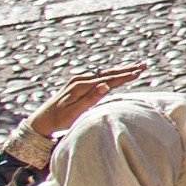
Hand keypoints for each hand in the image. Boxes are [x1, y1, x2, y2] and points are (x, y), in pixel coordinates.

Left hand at [14, 65, 144, 163]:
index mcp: (81, 86)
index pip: (108, 79)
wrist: (42, 120)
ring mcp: (78, 80)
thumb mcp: (75, 112)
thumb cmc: (59, 120)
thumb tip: (106, 85)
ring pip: (104, 73)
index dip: (125, 76)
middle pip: (108, 73)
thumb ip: (90, 98)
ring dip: (120, 70)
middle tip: (143, 65)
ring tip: (135, 67)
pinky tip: (116, 73)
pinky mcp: (77, 83)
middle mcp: (80, 80)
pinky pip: (98, 76)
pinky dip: (110, 74)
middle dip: (126, 69)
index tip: (139, 72)